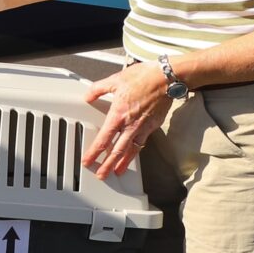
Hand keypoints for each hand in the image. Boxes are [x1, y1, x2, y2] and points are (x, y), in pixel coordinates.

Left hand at [81, 63, 170, 178]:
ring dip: (123, 162)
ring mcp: (143, 127)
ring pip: (131, 150)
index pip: (104, 138)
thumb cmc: (143, 77)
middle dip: (107, 164)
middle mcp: (130, 124)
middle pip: (117, 150)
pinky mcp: (153, 126)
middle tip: (101, 174)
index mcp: (118, 114)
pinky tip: (133, 155)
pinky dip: (136, 151)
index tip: (88, 160)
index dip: (95, 152)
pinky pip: (142, 142)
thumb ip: (98, 89)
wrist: (166, 79)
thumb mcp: (115, 80)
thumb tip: (88, 96)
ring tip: (117, 171)